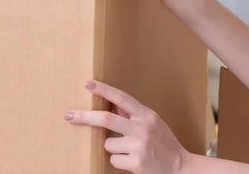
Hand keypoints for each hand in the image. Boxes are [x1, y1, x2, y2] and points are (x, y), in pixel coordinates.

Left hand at [65, 80, 188, 173]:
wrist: (181, 168)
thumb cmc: (164, 143)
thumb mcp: (151, 123)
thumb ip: (133, 114)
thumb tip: (111, 105)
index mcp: (146, 114)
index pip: (121, 98)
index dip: (103, 90)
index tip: (87, 84)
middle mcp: (142, 128)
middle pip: (106, 119)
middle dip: (84, 117)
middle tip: (68, 115)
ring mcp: (139, 146)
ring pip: (108, 144)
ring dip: (114, 148)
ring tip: (130, 151)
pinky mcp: (137, 163)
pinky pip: (114, 160)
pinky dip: (120, 162)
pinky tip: (133, 162)